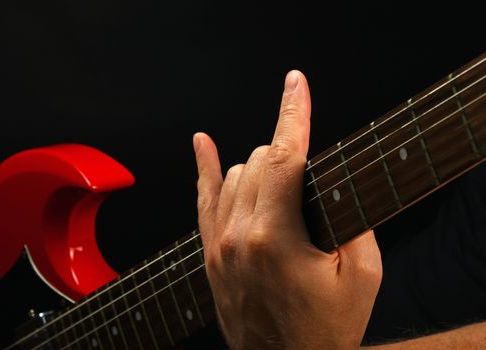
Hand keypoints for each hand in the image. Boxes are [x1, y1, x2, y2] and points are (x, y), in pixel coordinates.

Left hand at [193, 71, 381, 349]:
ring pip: (234, 174)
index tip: (295, 83)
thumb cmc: (324, 328)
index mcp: (275, 238)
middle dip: (288, 152)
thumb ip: (351, 222)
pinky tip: (203, 144)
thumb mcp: (361, 277)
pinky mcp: (211, 254)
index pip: (285, 158)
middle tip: (312, 176)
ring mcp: (219, 245)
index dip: (293, 113)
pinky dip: (205, 168)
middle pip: (259, 160)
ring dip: (262, 167)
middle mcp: (239, 236)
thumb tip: (333, 188)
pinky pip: (203, 199)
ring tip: (284, 187)